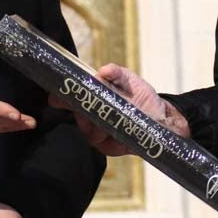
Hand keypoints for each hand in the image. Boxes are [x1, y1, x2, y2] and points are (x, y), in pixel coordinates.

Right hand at [50, 63, 188, 155]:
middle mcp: (91, 116)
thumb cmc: (140, 94)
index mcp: (91, 98)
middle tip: (84, 109)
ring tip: (105, 121)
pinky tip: (116, 133)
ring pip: (88, 133)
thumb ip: (115, 73)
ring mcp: (99, 133)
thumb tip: (103, 70)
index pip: (69, 99)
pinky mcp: (110, 147)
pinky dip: (108, 140)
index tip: (56, 98)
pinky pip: (103, 146)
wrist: (160, 116)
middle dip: (78, 113)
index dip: (60, 98)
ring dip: (94, 127)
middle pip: (76, 117)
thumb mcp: (128, 79)